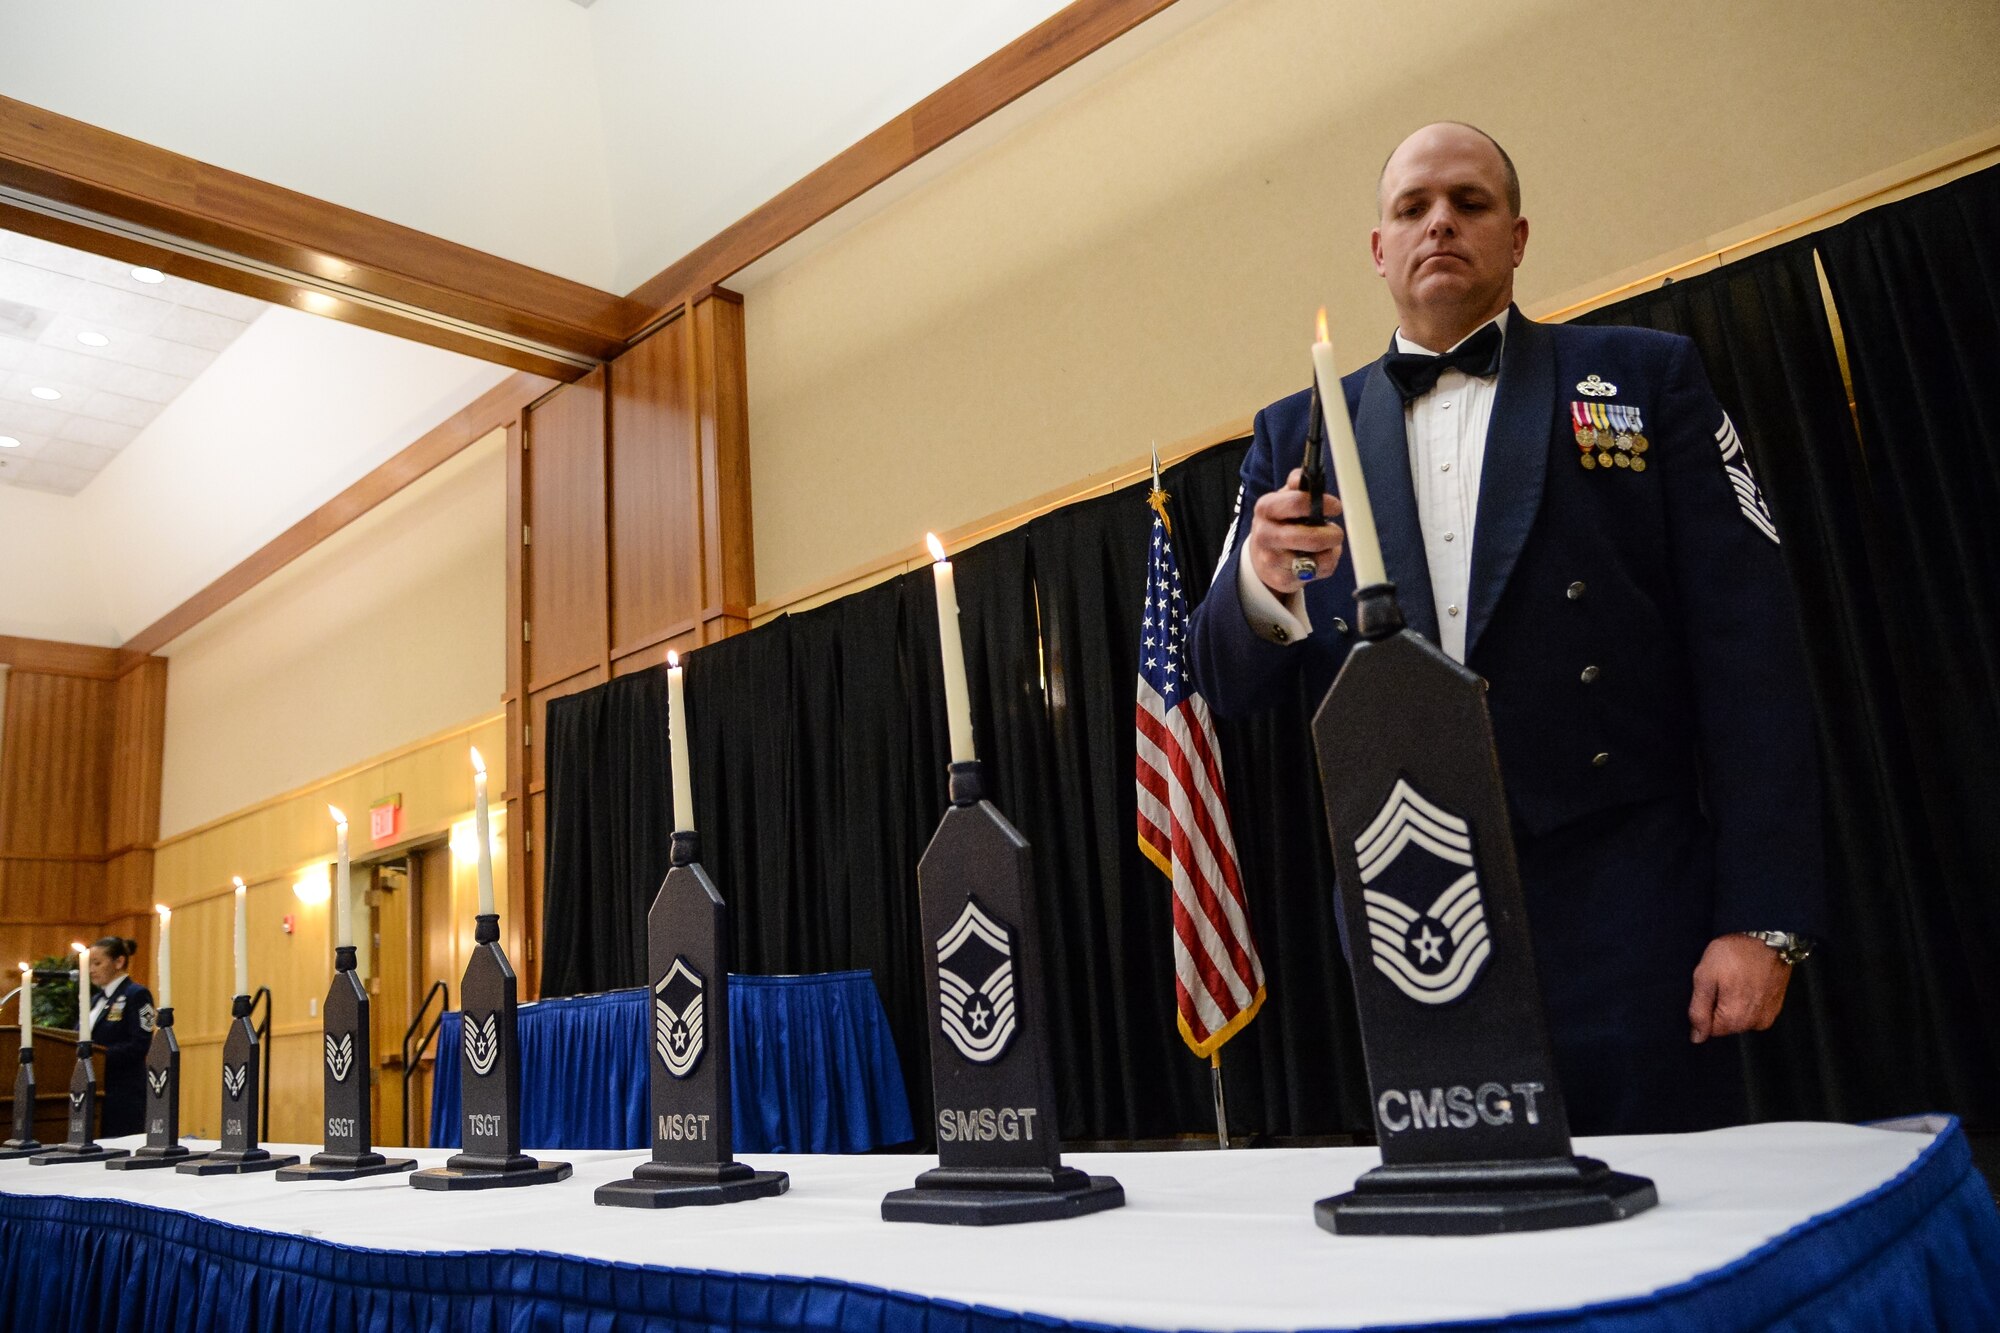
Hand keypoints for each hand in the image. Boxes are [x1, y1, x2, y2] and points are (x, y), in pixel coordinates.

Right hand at [1247, 468, 1343, 594]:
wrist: (1261, 558)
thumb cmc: (1280, 522)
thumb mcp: (1283, 499)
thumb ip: (1297, 483)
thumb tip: (1307, 475)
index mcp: (1266, 508)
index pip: (1297, 502)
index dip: (1323, 503)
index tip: (1336, 506)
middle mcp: (1265, 535)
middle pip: (1309, 537)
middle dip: (1331, 534)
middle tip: (1336, 532)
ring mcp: (1272, 560)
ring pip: (1316, 558)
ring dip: (1330, 550)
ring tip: (1327, 544)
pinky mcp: (1282, 580)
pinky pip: (1318, 572)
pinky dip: (1327, 564)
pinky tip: (1319, 558)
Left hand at [1688, 934, 1791, 1042]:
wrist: (1767, 937)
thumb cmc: (1734, 954)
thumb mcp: (1705, 977)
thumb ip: (1698, 1010)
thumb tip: (1697, 1038)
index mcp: (1735, 1019)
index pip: (1709, 1029)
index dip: (1704, 1008)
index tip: (1709, 988)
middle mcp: (1754, 1023)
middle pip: (1726, 1024)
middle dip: (1719, 1005)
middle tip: (1722, 980)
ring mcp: (1768, 1015)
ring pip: (1740, 1017)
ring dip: (1734, 1002)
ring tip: (1735, 978)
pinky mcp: (1776, 1005)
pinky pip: (1754, 1010)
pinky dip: (1748, 998)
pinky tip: (1747, 980)